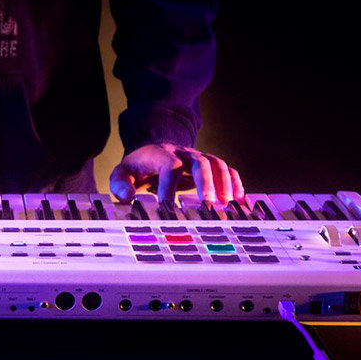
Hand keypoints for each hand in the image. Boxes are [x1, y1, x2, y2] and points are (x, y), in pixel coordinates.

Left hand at [109, 142, 244, 206]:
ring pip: (217, 163)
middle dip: (205, 183)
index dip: (170, 186)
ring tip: (226, 204)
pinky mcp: (209, 165)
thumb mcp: (122, 172)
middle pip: (200, 161)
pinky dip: (235, 183)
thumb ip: (120, 183)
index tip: (168, 208)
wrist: (153, 151)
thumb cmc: (138, 167)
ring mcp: (198, 157)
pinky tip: (240, 200)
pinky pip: (226, 170)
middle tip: (207, 205)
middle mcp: (183, 153)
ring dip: (224, 184)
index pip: (169, 166)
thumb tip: (128, 197)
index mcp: (160, 154)